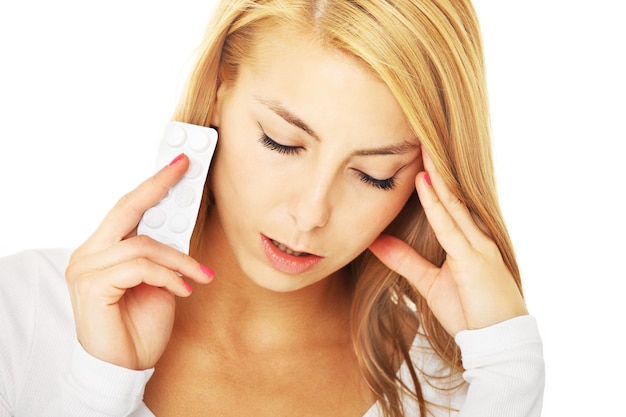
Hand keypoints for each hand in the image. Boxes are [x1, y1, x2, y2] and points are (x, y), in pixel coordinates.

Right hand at [65, 154, 212, 369]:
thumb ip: (162, 253)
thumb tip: (181, 222)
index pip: (127, 208)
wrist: (127, 367)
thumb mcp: (160, 281)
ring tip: (199, 278)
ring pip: (144, 245)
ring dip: (180, 261)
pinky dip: (169, 276)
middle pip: (125, 208)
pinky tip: (182, 292)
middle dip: (158, 185)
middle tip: (185, 167)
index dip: (153, 184)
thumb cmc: (141, 326)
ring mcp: (86, 268)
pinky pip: (141, 267)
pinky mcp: (92, 286)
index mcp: (103, 249)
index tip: (178, 165)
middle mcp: (88, 253)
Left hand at [369, 149, 526, 336]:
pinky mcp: (474, 258)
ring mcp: (477, 244)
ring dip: (435, 173)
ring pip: (452, 201)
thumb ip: (405, 260)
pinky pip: (450, 225)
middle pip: (452, 193)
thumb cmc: (469, 311)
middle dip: (435, 165)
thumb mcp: (429, 282)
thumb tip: (378, 241)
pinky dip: (437, 203)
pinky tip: (423, 183)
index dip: (433, 176)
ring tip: (420, 145)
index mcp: (467, 239)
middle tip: (418, 134)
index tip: (416, 152)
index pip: (448, 200)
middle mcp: (474, 235)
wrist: (496, 341)